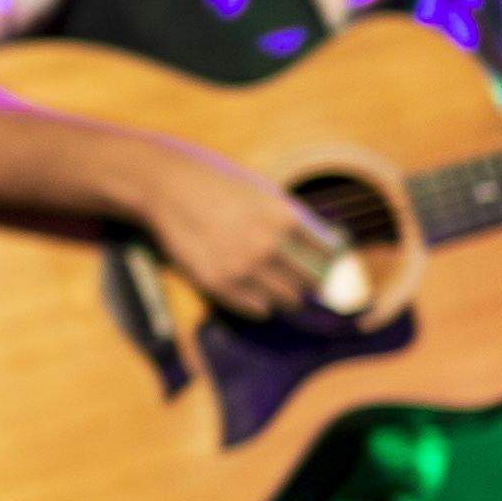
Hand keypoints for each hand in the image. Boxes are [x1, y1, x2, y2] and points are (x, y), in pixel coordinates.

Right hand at [130, 144, 356, 324]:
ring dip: (287, 296)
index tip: (326, 266)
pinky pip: (258, 309)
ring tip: (279, 290)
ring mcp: (244, 268)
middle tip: (304, 283)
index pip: (327, 254)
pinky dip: (262, 305)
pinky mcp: (220, 285)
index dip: (328, 262)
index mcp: (284, 219)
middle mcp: (268, 245)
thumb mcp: (264, 196)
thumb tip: (325, 249)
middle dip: (309, 283)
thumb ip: (294, 223)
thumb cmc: (221, 190)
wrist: (172, 191)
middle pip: (311, 281)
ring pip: (287, 299)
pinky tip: (256, 294)